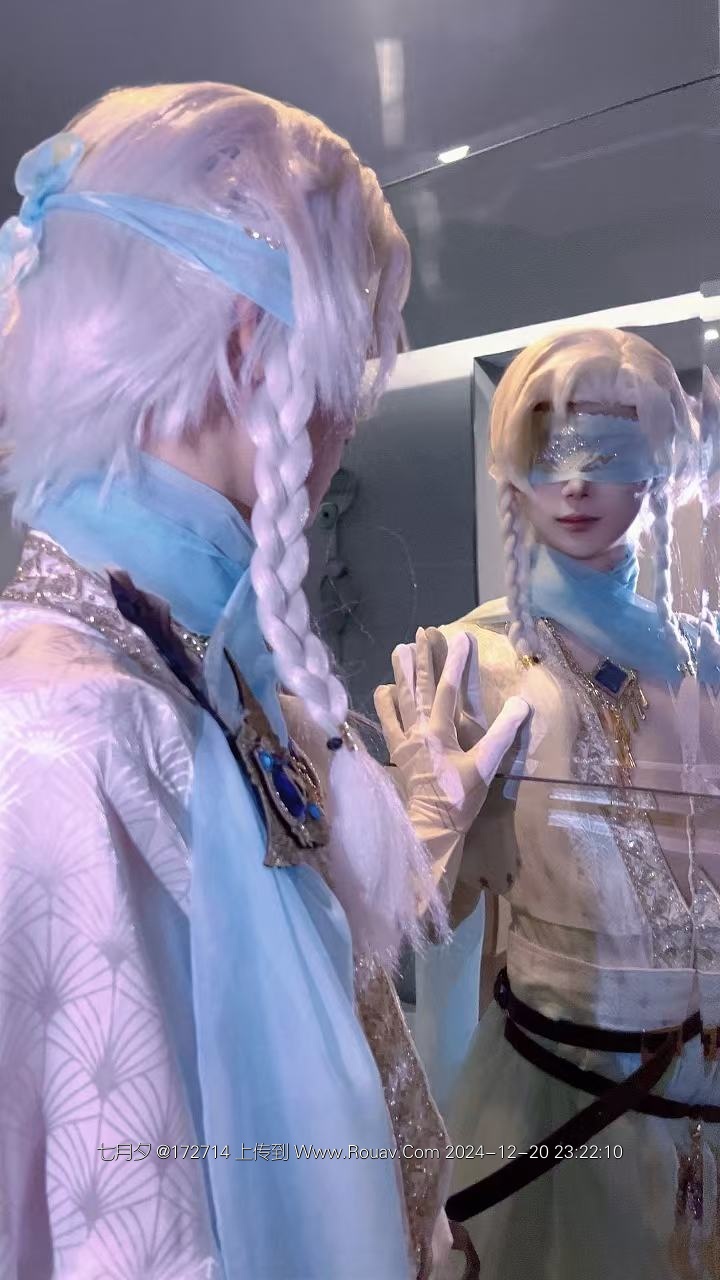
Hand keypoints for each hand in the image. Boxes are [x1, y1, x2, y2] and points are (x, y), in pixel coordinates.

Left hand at [375, 629, 529, 838]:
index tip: (460, 637)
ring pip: (398, 698)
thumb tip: (521, 703)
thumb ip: (502, 735)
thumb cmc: (461, 797)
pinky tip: (386, 690)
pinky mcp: (396, 750)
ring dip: (399, 673)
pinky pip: (386, 721)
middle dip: (421, 658)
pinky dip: (385, 702)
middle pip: (418, 687)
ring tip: (398, 649)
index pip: (447, 689)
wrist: (432, 825)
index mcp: (439, 732)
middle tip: (419, 632)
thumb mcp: (485, 767)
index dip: (454, 662)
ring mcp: (403, 740)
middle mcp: (417, 730)